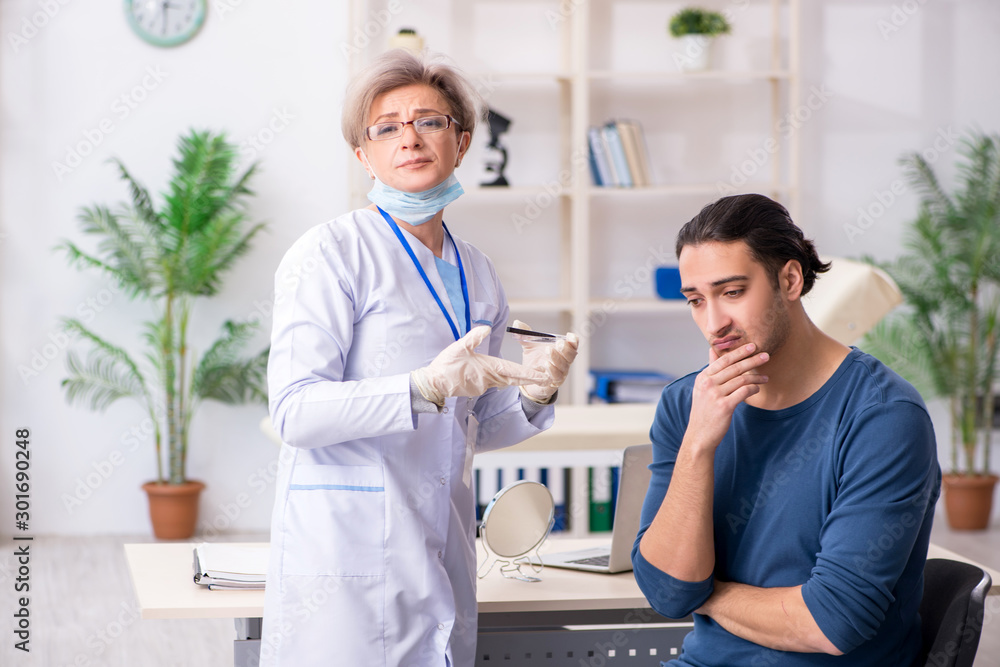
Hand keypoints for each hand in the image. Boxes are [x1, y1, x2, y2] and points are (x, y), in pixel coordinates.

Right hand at [412, 325, 549, 405]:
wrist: (434, 384)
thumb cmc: (446, 365)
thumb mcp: (458, 347)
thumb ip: (473, 337)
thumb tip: (486, 328)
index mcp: (488, 368)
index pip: (513, 370)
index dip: (529, 373)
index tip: (543, 375)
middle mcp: (489, 379)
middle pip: (514, 379)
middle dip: (530, 379)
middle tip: (547, 379)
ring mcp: (483, 386)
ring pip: (504, 381)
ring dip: (518, 379)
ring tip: (532, 377)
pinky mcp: (477, 389)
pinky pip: (493, 383)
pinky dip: (501, 379)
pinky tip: (501, 375)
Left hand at [512, 319, 579, 402]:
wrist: (529, 377)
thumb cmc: (535, 358)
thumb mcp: (529, 345)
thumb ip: (524, 334)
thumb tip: (517, 323)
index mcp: (562, 350)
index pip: (573, 345)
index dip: (573, 340)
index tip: (569, 335)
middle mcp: (564, 361)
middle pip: (571, 355)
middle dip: (566, 349)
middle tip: (558, 343)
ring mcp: (561, 372)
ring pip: (564, 366)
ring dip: (557, 358)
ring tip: (548, 350)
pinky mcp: (554, 382)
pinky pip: (557, 377)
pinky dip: (552, 370)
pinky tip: (545, 364)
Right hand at [686, 343, 768, 450]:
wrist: (700, 435)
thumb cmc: (704, 411)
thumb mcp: (702, 388)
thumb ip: (710, 370)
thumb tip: (712, 350)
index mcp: (703, 378)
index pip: (723, 360)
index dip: (739, 352)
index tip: (752, 346)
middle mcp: (708, 384)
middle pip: (734, 367)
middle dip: (752, 360)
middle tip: (766, 355)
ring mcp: (715, 395)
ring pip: (741, 380)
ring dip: (756, 377)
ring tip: (765, 378)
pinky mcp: (724, 406)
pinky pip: (744, 392)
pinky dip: (753, 388)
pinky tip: (757, 388)